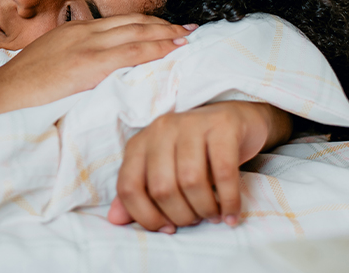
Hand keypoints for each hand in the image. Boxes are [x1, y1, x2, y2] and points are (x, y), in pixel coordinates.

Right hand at [0, 14, 195, 114]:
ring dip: (167, 35)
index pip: (122, 21)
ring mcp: (88, 46)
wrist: (1, 91)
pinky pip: (132, 52)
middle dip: (165, 25)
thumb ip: (77, 56)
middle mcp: (85, 32)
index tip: (169, 27)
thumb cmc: (23, 83)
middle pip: (135, 23)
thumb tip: (100, 66)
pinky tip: (171, 52)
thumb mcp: (52, 59)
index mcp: (76, 30)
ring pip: (138, 33)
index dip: (149, 23)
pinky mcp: (90, 64)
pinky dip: (156, 49)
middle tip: (190, 29)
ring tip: (188, 39)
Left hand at [108, 101, 292, 232]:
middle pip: (161, 187)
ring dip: (204, 208)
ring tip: (213, 216)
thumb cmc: (196, 153)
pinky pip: (224, 172)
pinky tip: (231, 213)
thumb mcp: (164, 171)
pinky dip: (229, 200)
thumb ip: (140, 193)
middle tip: (195, 220)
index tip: (167, 228)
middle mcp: (161, 129)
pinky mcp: (222, 125)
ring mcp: (191, 124)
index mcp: (140, 143)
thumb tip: (115, 220)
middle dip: (180, 215)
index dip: (145, 216)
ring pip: (190, 180)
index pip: (128, 186)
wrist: (234, 120)